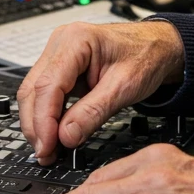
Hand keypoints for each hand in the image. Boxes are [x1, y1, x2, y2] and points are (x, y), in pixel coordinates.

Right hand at [17, 20, 184, 163]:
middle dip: (37, 126)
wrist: (159, 47)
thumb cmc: (147, 56)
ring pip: (33, 93)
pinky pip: (45, 93)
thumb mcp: (125, 87)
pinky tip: (54, 134)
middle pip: (33, 90)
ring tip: (50, 149)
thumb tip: (65, 137)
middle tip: (46, 154)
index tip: (48, 146)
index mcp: (76, 40)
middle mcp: (61, 43)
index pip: (47, 85)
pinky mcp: (61, 66)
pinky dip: (47, 116)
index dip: (44, 121)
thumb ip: (94, 112)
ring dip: (38, 124)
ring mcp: (58, 54)